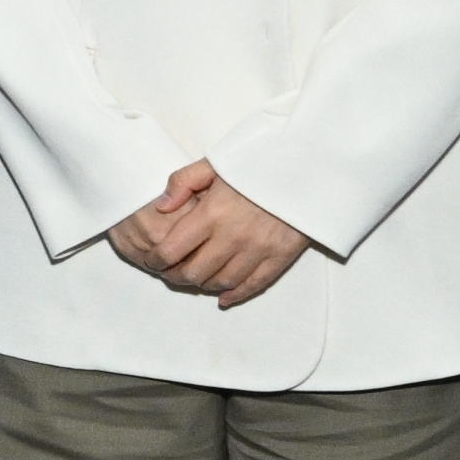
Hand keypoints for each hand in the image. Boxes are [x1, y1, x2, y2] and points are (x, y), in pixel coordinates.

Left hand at [107, 161, 314, 308]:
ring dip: (203, 285)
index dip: (156, 260)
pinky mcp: (280, 256)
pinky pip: (253, 285)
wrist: (308, 166)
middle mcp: (232, 237)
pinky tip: (223, 296)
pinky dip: (235, 294)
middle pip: (193, 273)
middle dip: (175, 276)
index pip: (171, 250)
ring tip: (194, 279)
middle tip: (170, 273)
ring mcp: (258, 250)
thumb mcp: (217, 162)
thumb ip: (183, 181)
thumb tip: (161, 206)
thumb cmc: (259, 162)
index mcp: (212, 213)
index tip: (152, 260)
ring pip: (221, 282)